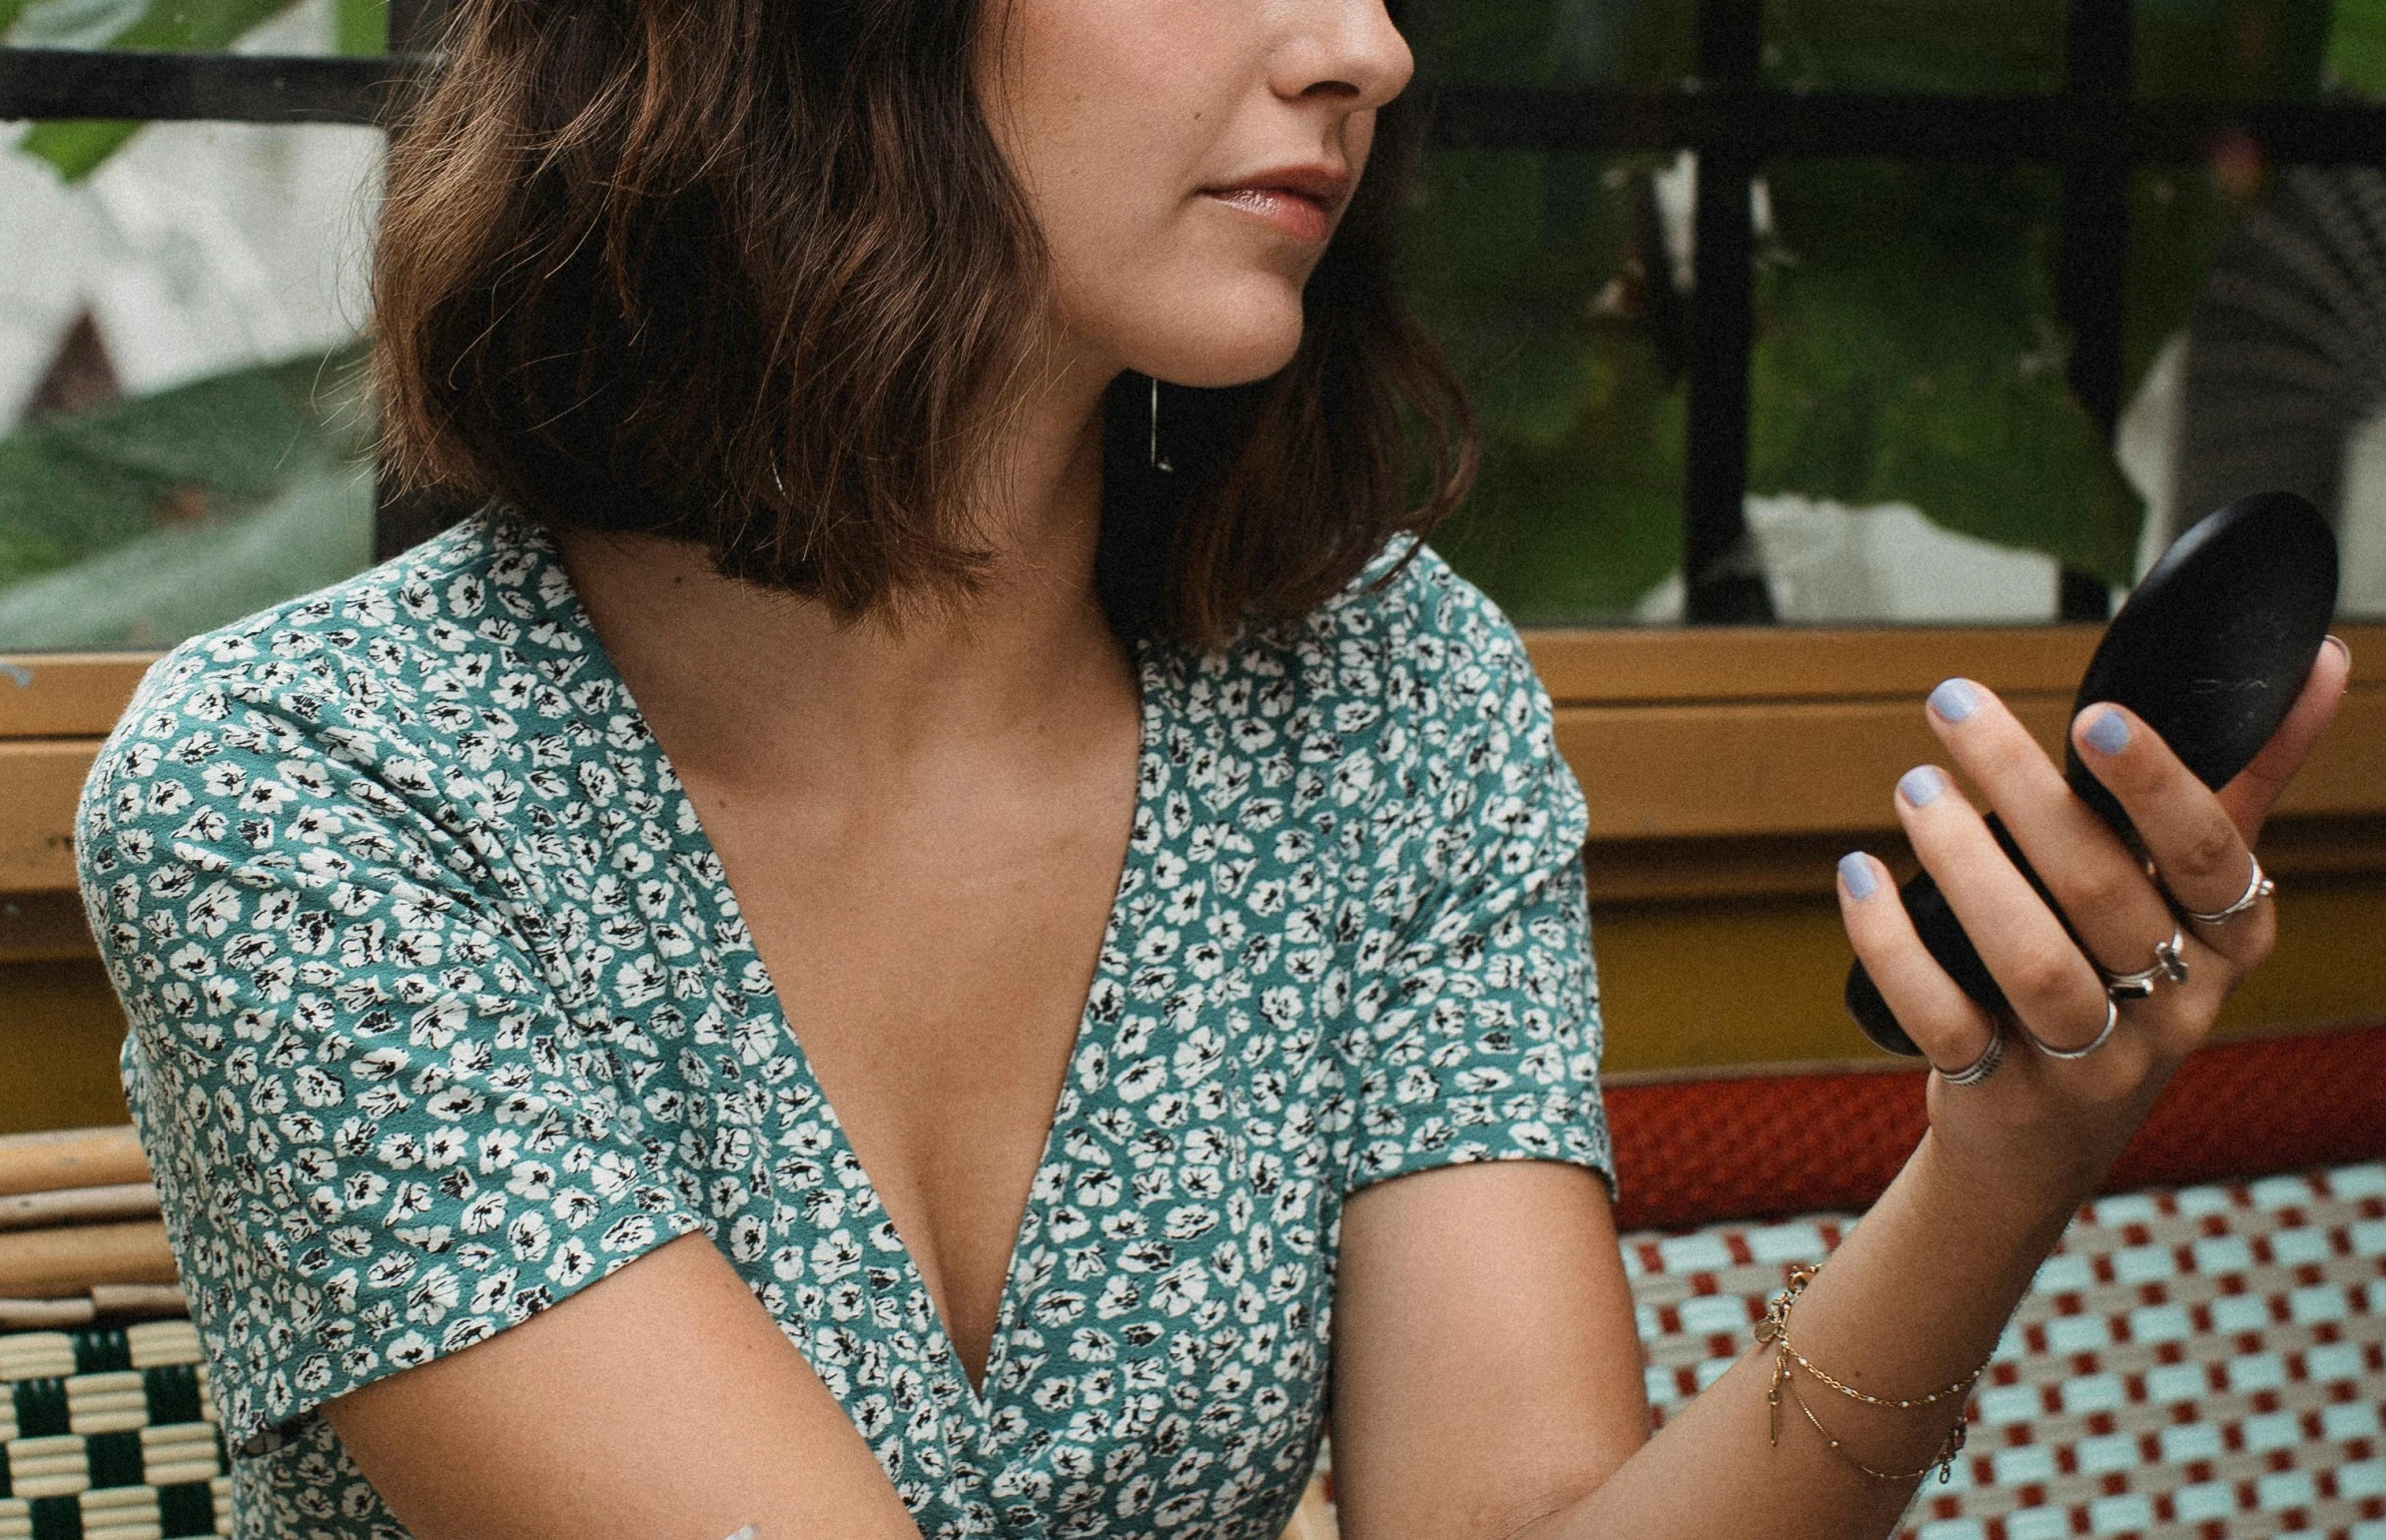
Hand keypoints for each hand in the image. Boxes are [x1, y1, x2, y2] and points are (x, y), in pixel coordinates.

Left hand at [1836, 639, 2351, 1209]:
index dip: (2158, 787)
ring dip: (1965, 861)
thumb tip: (2319, 661)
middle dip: (2024, 788)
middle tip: (1955, 707)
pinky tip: (1860, 875)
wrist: (2046, 1136)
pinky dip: (1894, 944)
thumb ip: (2244, 783)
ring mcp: (2087, 1060)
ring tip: (1916, 786)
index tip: (2098, 714)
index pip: (2209, 856)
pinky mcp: (2001, 1092)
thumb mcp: (2192, 896)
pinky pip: (1944, 1018)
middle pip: (2100, 891)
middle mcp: (2172, 1006)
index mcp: (2229, 943)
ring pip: (2029, 958)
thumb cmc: (2127, 980)